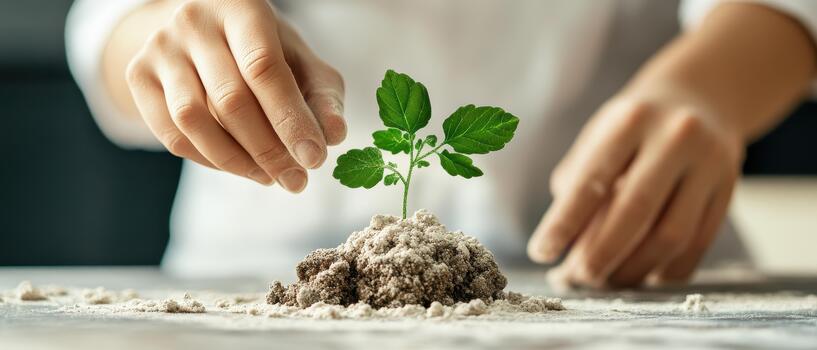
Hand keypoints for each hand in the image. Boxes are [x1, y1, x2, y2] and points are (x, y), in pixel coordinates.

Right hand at [126, 0, 345, 190]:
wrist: (204, 29)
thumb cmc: (264, 49)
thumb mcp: (301, 60)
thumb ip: (322, 95)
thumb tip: (335, 135)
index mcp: (242, 6)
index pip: (264, 68)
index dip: (290, 119)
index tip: (315, 159)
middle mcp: (194, 21)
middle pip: (230, 100)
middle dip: (269, 150)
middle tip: (297, 180)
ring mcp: (159, 47)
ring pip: (194, 120)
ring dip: (237, 161)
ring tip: (270, 177)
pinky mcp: (138, 74)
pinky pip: (171, 135)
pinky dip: (209, 160)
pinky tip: (240, 167)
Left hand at [527, 89, 744, 288]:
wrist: (701, 96)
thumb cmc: (633, 126)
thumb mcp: (600, 134)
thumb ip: (577, 181)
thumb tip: (560, 244)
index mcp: (631, 120)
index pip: (592, 180)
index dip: (563, 223)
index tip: (541, 252)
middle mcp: (675, 137)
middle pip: (635, 211)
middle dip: (600, 254)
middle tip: (575, 278)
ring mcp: (710, 163)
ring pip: (671, 235)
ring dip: (633, 270)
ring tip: (605, 281)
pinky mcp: (729, 189)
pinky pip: (698, 245)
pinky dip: (665, 271)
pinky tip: (641, 277)